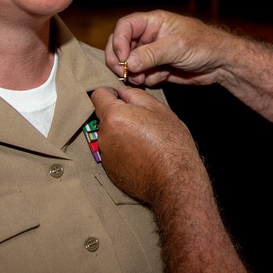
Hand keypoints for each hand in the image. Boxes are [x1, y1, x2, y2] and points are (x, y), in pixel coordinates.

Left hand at [90, 85, 207, 204]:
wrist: (174, 181)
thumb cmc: (171, 144)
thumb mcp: (159, 110)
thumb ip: (135, 95)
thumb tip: (122, 91)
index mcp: (114, 116)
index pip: (98, 95)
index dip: (111, 93)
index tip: (122, 98)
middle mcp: (104, 135)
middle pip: (104, 116)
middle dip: (118, 115)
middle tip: (142, 122)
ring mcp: (105, 155)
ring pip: (109, 134)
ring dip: (120, 134)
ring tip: (144, 142)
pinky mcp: (109, 170)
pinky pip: (112, 152)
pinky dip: (122, 151)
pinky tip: (140, 156)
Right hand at [106, 10, 232, 86]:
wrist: (221, 64)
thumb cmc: (204, 45)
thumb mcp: (177, 46)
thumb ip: (151, 54)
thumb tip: (128, 62)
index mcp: (153, 22)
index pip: (125, 26)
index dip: (119, 41)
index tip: (123, 58)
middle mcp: (150, 36)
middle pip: (122, 45)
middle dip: (120, 60)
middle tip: (123, 73)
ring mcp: (153, 53)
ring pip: (130, 63)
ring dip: (133, 73)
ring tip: (144, 78)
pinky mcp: (158, 68)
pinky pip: (143, 75)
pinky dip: (147, 79)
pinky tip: (162, 77)